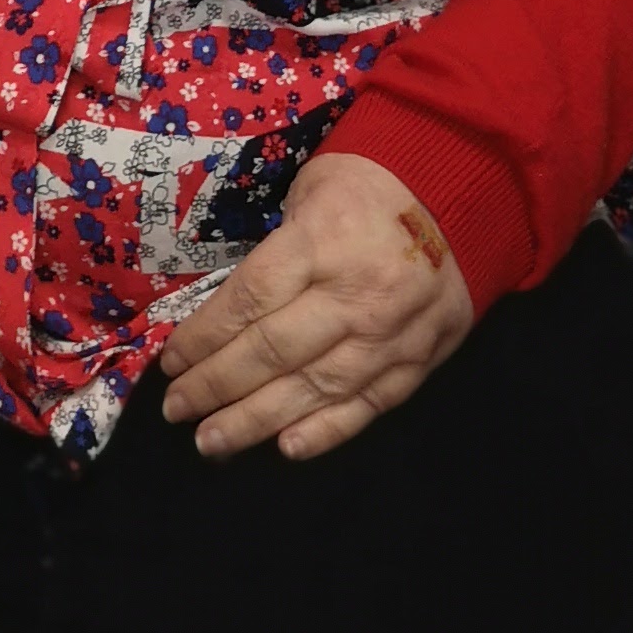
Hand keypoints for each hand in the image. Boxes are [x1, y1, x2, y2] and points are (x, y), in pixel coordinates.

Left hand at [156, 148, 472, 459]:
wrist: (462, 195)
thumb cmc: (369, 185)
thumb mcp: (311, 190)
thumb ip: (276, 249)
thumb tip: (223, 309)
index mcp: (324, 241)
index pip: (251, 300)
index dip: (205, 336)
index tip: (171, 362)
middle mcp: (356, 296)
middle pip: (273, 351)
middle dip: (216, 385)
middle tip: (176, 410)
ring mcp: (390, 335)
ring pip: (315, 388)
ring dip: (257, 421)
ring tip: (212, 441)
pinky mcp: (418, 361)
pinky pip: (367, 405)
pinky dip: (326, 431)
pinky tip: (285, 448)